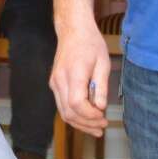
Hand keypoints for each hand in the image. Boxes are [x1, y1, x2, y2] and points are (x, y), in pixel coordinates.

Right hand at [50, 18, 110, 137]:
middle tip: (102, 127)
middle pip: (69, 112)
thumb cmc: (90, 44)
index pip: (77, 103)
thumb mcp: (103, 63)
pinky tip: (87, 118)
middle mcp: (59, 80)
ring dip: (80, 123)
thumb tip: (100, 107)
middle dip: (86, 124)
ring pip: (63, 112)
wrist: (73, 30)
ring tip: (96, 128)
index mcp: (73, 73)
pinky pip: (62, 105)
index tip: (103, 116)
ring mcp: (54, 83)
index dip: (90, 115)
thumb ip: (101, 86)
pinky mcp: (54, 84)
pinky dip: (74, 115)